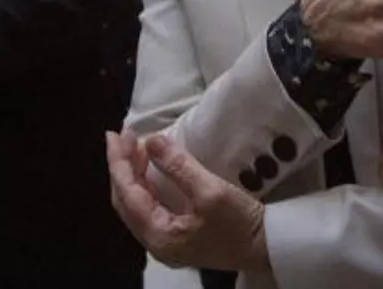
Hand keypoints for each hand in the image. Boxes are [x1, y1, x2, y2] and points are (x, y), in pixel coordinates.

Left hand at [107, 131, 269, 272]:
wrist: (266, 248)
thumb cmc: (239, 223)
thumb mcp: (210, 191)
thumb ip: (178, 167)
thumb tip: (151, 141)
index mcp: (158, 235)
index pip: (127, 194)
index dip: (119, 162)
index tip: (115, 134)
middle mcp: (155, 242)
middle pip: (125, 201)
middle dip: (122, 167)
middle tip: (123, 136)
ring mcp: (165, 242)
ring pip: (136, 205)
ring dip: (132, 175)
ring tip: (135, 147)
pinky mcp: (177, 236)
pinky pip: (149, 208)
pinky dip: (145, 186)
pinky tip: (149, 170)